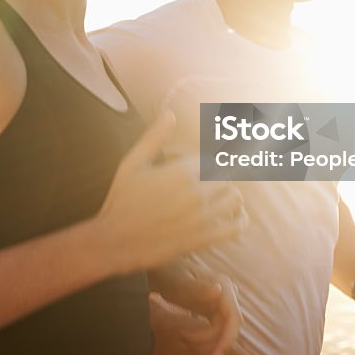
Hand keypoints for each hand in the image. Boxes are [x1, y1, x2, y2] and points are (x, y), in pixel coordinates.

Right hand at [93, 111, 247, 275]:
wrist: (114, 241)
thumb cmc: (122, 199)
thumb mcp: (132, 163)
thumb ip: (154, 137)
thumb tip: (170, 114)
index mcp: (181, 172)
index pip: (211, 156)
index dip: (203, 159)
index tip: (195, 163)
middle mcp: (196, 193)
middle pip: (226, 175)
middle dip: (217, 174)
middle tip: (202, 179)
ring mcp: (202, 218)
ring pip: (236, 198)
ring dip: (229, 193)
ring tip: (215, 194)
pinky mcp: (203, 239)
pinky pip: (237, 227)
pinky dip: (240, 218)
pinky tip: (230, 214)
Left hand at [151, 261, 247, 354]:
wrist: (162, 268)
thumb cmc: (170, 273)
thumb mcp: (181, 282)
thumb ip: (199, 287)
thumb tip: (219, 289)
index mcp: (223, 285)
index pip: (233, 319)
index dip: (227, 339)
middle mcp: (226, 293)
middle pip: (231, 326)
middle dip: (218, 343)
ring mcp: (221, 301)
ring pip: (223, 329)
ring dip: (207, 339)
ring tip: (184, 337)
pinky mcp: (213, 308)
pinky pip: (216, 327)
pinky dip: (204, 335)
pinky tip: (187, 336)